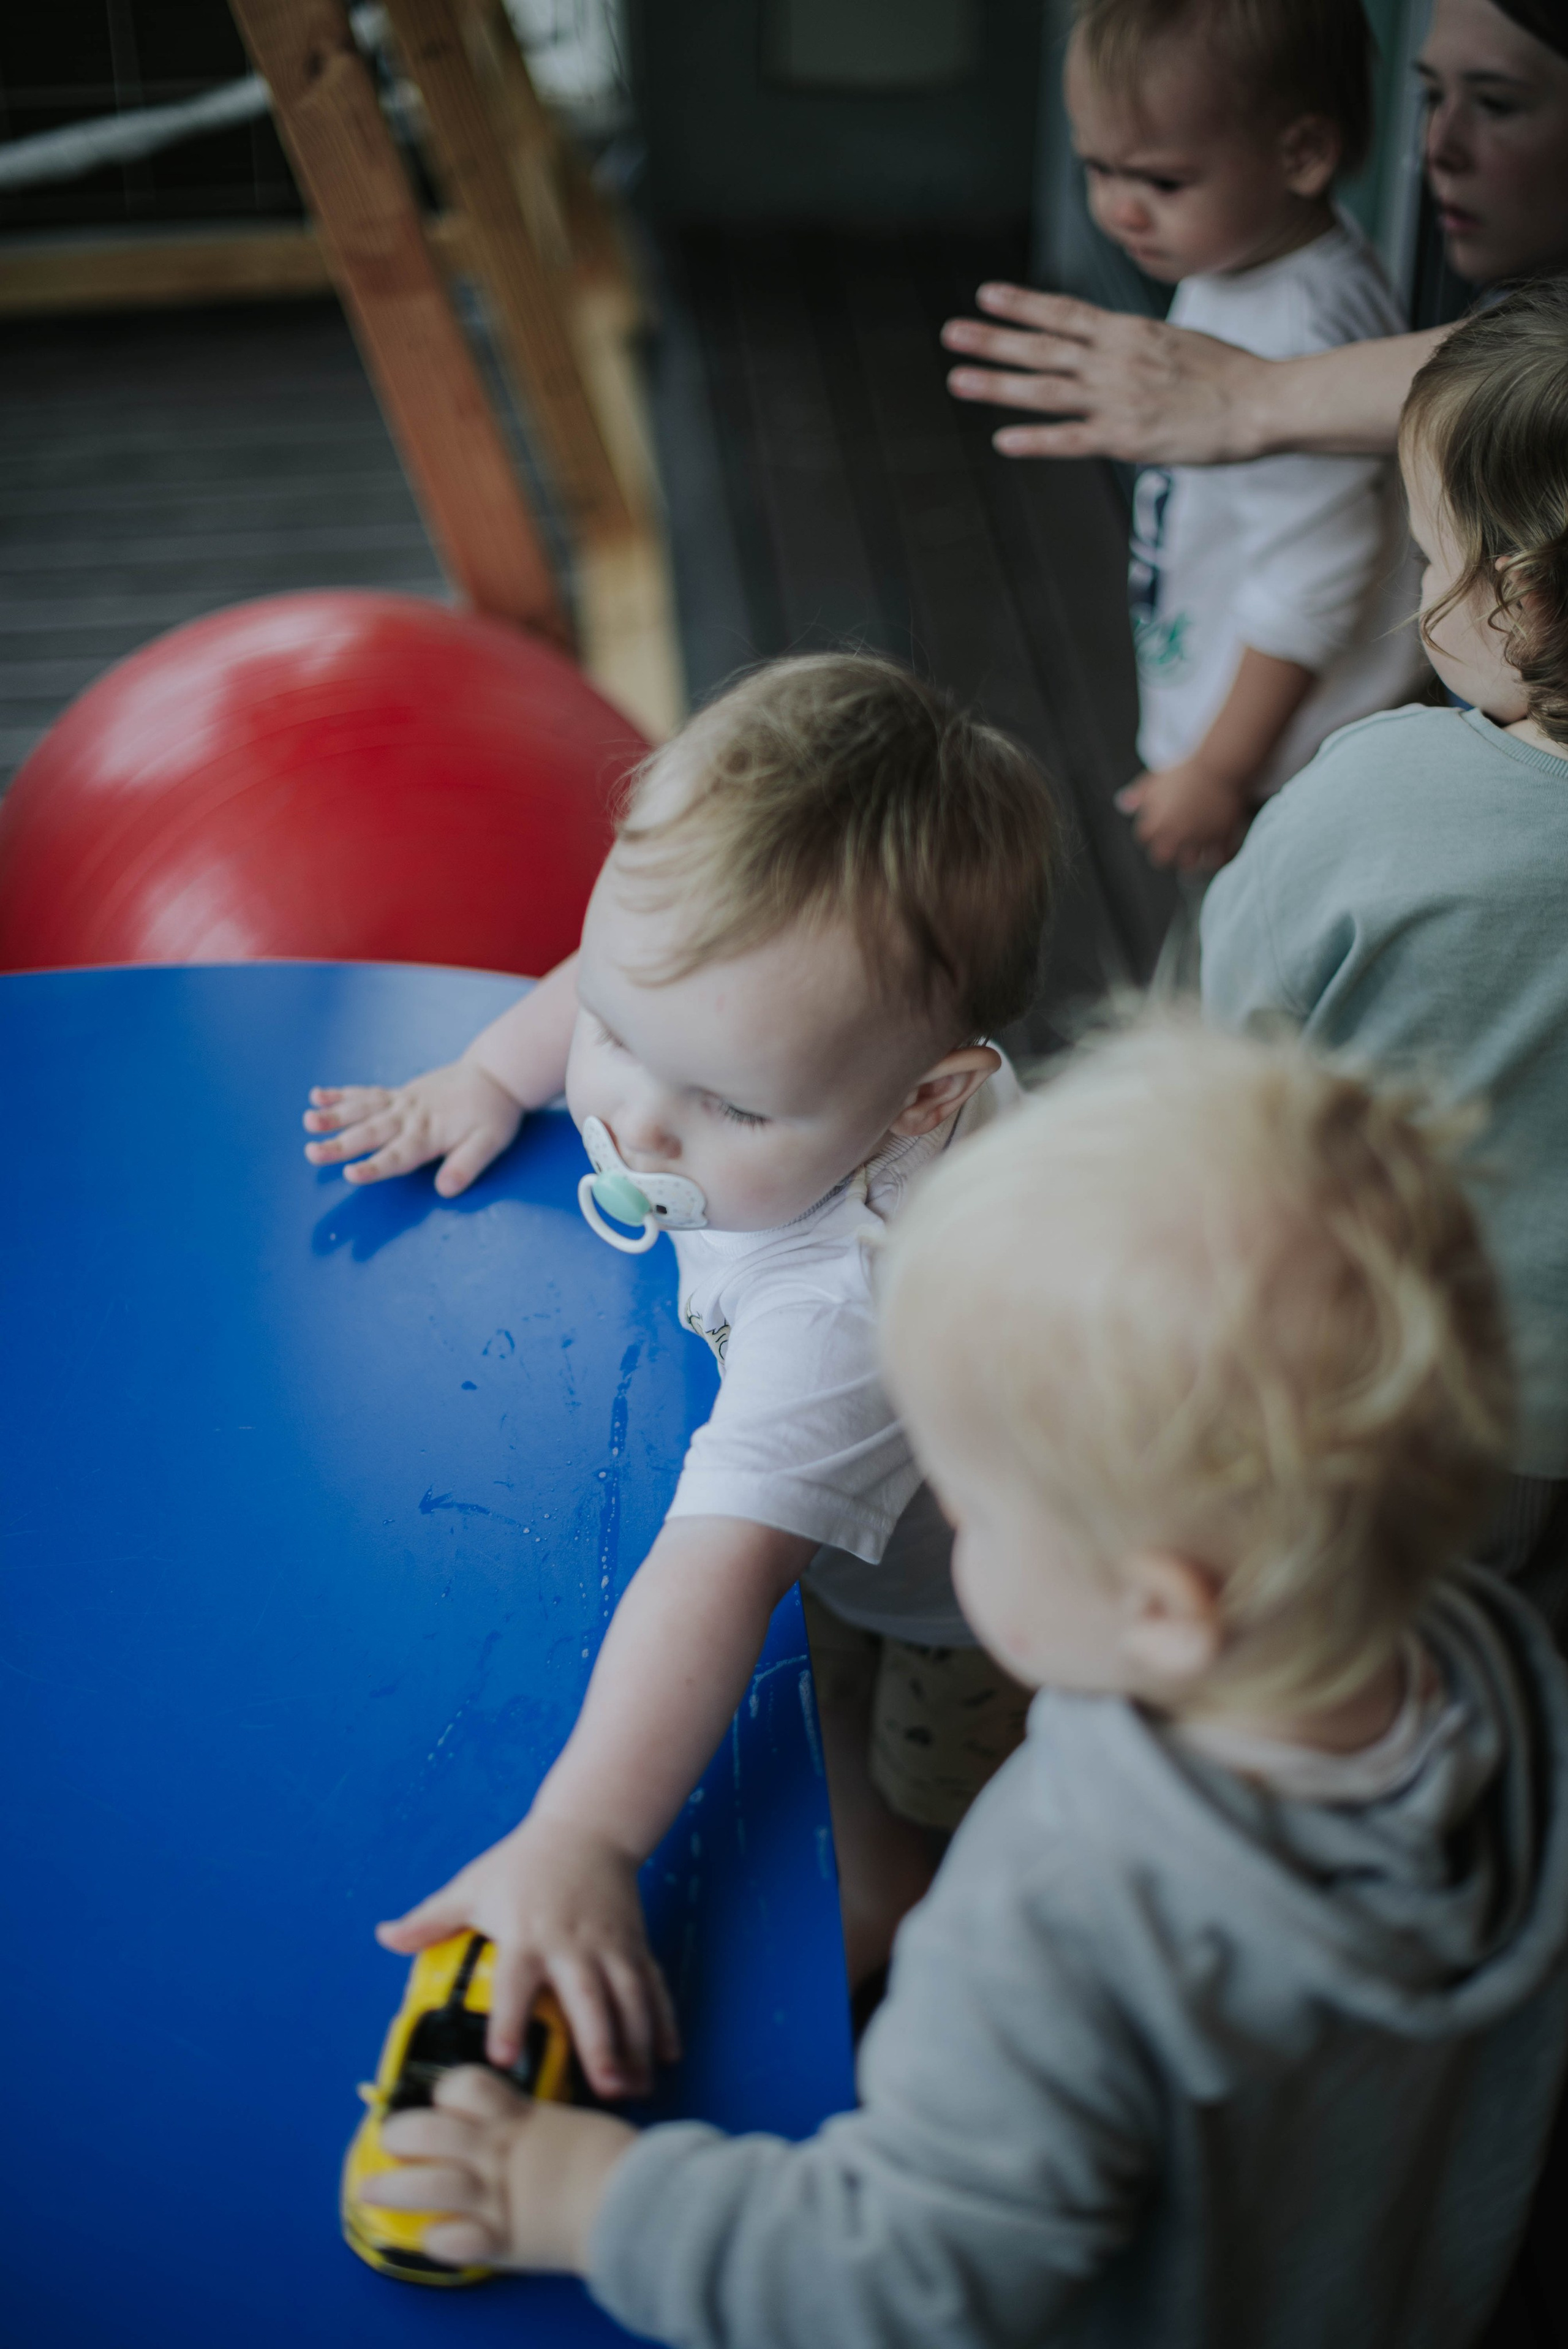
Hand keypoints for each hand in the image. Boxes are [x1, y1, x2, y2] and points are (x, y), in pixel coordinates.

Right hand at [302, 1059, 522, 1195]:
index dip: (375, 1167)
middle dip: (340, 1144)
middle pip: (371, 1132)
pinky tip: (316, 1096)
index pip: (399, 1155)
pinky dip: (342, 1094)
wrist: (496, 1074)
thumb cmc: (494, 1114)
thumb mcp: (491, 1143)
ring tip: (307, 1122)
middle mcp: (411, 1117)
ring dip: (334, 1116)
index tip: (351, 1174)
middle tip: (312, 1153)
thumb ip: (467, 1165)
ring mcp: (403, 1102)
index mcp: (430, 1134)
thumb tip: (446, 1190)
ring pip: (363, 1109)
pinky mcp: (400, 1093)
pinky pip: (367, 1093)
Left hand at [364, 2066, 634, 2272]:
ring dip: (391, 2188)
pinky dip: (438, 2240)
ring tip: (369, 2191)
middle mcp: (497, 2151)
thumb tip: (525, 2125)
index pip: (465, 2086)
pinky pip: (452, 2240)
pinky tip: (432, 2238)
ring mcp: (494, 2195)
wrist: (634, 2199)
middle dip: (400, 2133)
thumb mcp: (571, 2122)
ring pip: (426, 2185)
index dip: (446, 2091)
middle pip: (430, 2130)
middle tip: (390, 2139)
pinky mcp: (501, 2238)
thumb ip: (539, 2123)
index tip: (440, 2100)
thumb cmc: (613, 2157)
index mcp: (517, 2117)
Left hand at [376, 1814, 679, 2098]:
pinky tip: (668, 2056)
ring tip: (637, 2089)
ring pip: (629, 1999)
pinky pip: (653, 1987)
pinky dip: (664, 2021)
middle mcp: (572, 1944)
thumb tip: (384, 1936)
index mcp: (527, 1934)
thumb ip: (430, 1919)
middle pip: (588, 1997)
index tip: (505, 2058)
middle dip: (600, 2043)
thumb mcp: (473, 1886)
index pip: (516, 1981)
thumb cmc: (523, 1862)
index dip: (509, 2019)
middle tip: (605, 2088)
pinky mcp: (635, 1944)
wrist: (588, 1827)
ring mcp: (610, 1945)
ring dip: (636, 2044)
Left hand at [942, 284, 1267, 465]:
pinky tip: (1003, 441)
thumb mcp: (1176, 341)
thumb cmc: (1227, 375)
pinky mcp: (1125, 438)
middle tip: (952, 333)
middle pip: (1042, 346)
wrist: (1260, 402)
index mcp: (1127, 333)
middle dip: (993, 338)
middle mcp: (1114, 361)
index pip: (1064, 313)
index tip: (987, 296)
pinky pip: (1071, 439)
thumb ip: (1136, 346)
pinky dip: (1036, 440)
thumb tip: (1111, 344)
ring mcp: (1116, 399)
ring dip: (998, 384)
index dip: (1023, 304)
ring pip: (1046, 389)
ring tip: (959, 379)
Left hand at [1116, 763, 1250, 872]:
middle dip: (1166, 854)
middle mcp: (1175, 837)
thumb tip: (1122, 803)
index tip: (1157, 827)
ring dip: (1190, 860)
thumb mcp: (1156, 779)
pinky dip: (1216, 858)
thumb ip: (1139, 794)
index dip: (1150, 832)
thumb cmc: (1187, 771)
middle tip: (1174, 847)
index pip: (1144, 838)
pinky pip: (1218, 860)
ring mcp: (1198, 840)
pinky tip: (1215, 852)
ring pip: (1190, 865)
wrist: (1221, 766)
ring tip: (1194, 852)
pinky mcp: (1222, 840)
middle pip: (1162, 859)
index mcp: (1156, 823)